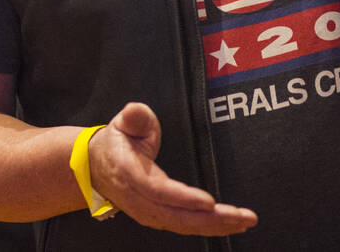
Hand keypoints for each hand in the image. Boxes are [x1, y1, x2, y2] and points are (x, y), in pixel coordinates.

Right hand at [87, 101, 256, 235]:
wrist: (96, 166)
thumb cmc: (116, 142)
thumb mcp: (122, 123)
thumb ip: (133, 117)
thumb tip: (135, 112)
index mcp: (130, 174)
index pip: (158, 191)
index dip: (183, 198)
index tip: (209, 201)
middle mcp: (139, 199)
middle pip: (176, 216)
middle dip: (212, 219)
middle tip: (243, 217)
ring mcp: (148, 212)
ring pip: (183, 225)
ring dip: (215, 226)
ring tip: (243, 221)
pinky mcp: (157, 217)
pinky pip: (184, 226)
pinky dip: (207, 228)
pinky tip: (229, 225)